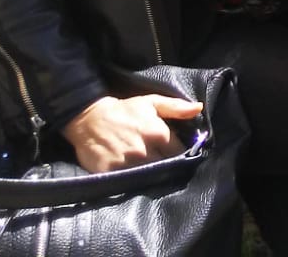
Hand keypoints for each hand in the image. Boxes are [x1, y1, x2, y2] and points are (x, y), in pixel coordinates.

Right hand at [61, 94, 201, 172]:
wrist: (89, 118)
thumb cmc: (124, 110)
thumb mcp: (151, 102)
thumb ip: (177, 107)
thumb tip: (199, 108)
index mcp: (159, 134)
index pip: (180, 153)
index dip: (183, 156)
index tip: (182, 157)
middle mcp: (144, 151)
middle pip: (166, 168)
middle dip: (169, 168)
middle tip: (167, 168)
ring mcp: (127, 164)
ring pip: (149, 178)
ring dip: (152, 178)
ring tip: (152, 175)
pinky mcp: (110, 173)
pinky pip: (128, 184)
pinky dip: (133, 183)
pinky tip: (135, 180)